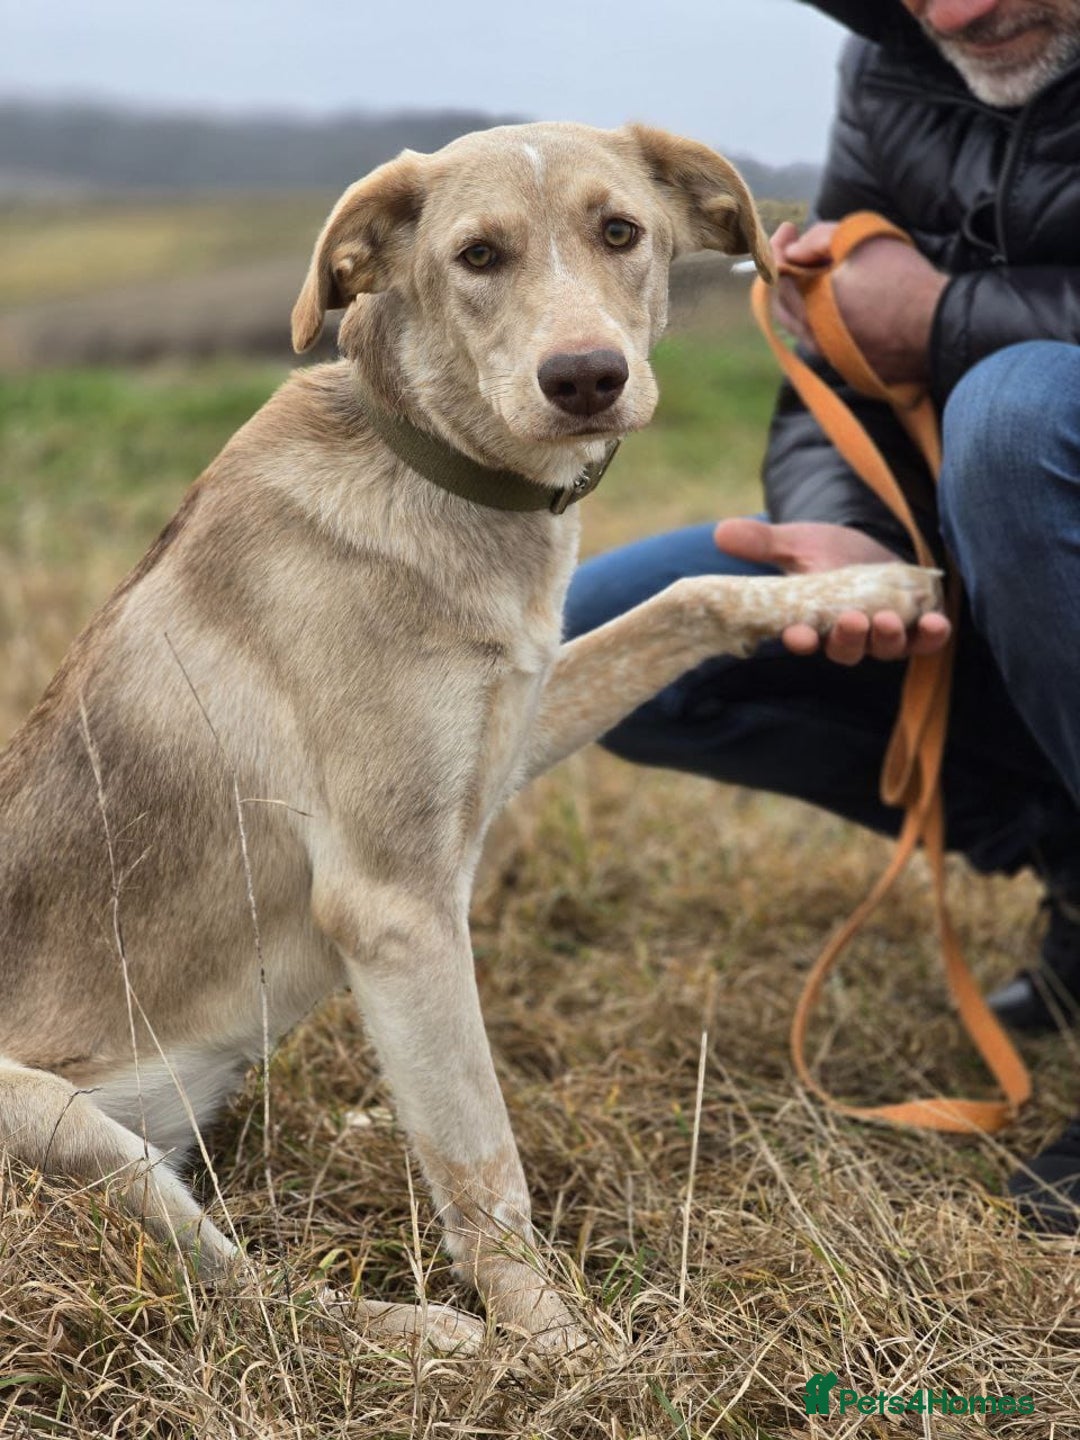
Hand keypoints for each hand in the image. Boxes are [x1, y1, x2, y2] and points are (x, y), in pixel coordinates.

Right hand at [714, 517, 950, 663]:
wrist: (873, 550)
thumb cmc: (827, 552)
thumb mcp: (796, 542)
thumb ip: (762, 542)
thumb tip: (721, 532)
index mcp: (812, 622)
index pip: (802, 639)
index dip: (799, 639)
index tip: (796, 633)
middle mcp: (847, 636)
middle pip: (845, 651)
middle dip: (847, 640)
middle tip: (849, 621)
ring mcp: (882, 635)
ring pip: (884, 649)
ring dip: (886, 639)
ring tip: (887, 621)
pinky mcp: (916, 627)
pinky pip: (925, 641)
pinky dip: (932, 636)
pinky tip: (936, 623)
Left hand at [769, 221, 949, 384]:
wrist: (940, 327)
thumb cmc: (903, 280)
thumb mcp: (863, 238)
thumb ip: (821, 238)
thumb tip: (795, 252)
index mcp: (810, 304)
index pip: (776, 275)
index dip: (777, 247)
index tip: (789, 230)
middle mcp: (812, 336)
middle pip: (784, 301)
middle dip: (788, 270)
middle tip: (801, 247)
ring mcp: (829, 355)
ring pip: (801, 323)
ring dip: (803, 294)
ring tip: (821, 271)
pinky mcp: (847, 367)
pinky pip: (823, 338)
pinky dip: (821, 315)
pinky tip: (840, 299)